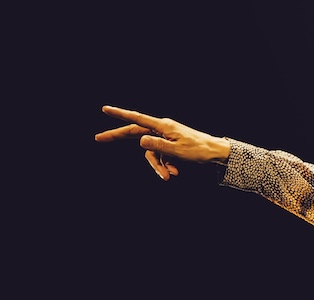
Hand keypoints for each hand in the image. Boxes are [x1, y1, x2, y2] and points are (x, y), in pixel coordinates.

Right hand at [94, 105, 230, 180]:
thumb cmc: (198, 150)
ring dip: (158, 166)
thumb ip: (158, 146)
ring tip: (170, 176)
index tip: (105, 109)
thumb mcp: (177, 151)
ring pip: (150, 152)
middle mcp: (162, 129)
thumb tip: (140, 140)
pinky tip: (176, 172)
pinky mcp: (170, 146)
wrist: (215, 153)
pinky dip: (166, 166)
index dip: (120, 114)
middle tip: (98, 138)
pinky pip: (160, 157)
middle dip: (119, 138)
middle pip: (135, 133)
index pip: (137, 119)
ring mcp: (165, 138)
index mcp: (163, 126)